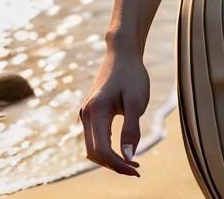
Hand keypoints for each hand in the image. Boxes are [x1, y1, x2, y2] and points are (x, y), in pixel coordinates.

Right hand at [78, 50, 150, 175]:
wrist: (122, 53)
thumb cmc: (132, 74)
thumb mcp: (137, 101)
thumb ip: (131, 129)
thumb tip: (128, 157)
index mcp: (96, 111)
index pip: (102, 150)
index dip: (118, 164)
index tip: (137, 170)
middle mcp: (86, 115)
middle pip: (94, 153)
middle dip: (114, 165)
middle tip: (136, 169)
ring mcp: (86, 114)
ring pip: (93, 148)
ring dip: (110, 159)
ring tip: (132, 163)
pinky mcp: (91, 114)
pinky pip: (95, 139)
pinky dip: (107, 150)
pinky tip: (123, 152)